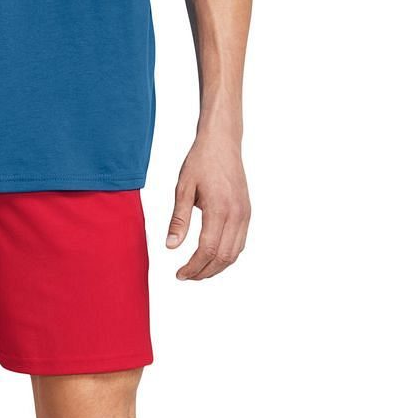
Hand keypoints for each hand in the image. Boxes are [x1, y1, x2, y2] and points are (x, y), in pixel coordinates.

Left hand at [166, 135, 250, 280]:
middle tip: (185, 276)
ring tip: (197, 271)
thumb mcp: (183, 189)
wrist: (222, 142)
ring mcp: (245, 214)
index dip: (193, 267)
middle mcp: (237, 214)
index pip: (207, 250)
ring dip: (216, 268)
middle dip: (203, 272)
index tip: (179, 274)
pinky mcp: (247, 212)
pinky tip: (212, 258)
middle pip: (223, 257)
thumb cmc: (201, 162)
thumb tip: (170, 246)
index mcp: (219, 208)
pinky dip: (227, 256)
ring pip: (234, 253)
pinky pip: (240, 243)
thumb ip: (179, 220)